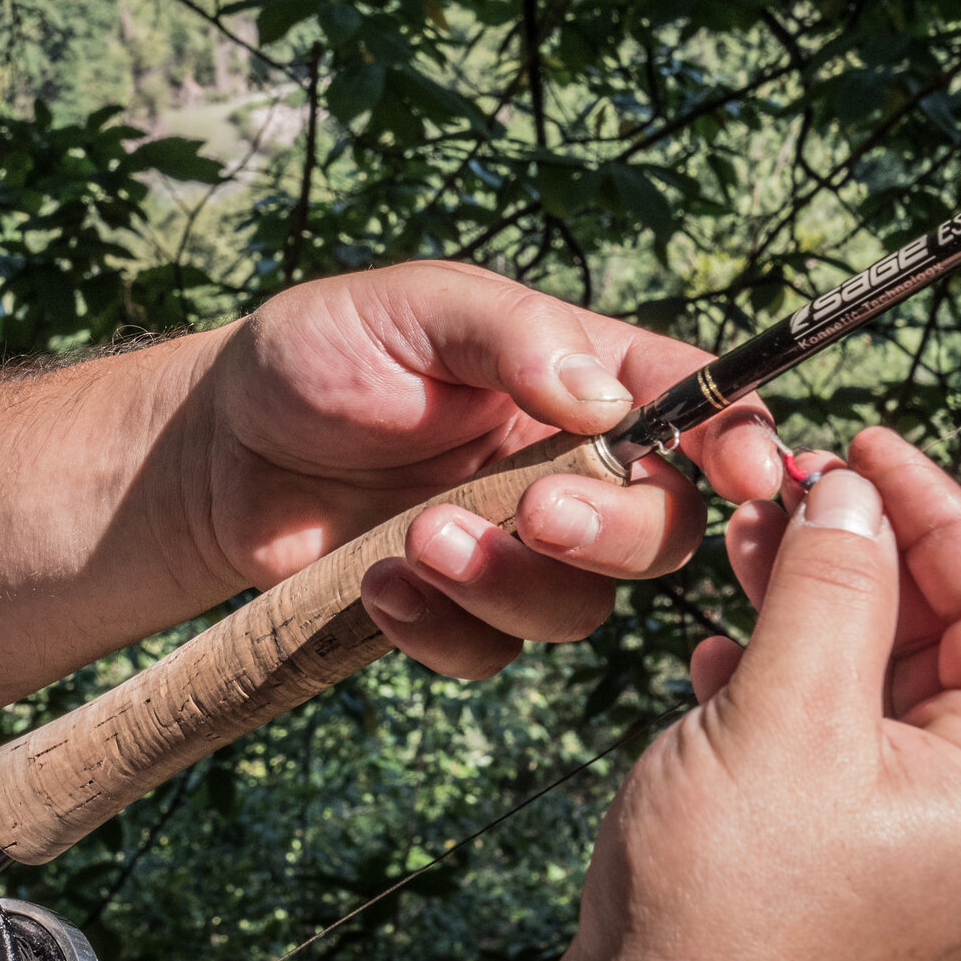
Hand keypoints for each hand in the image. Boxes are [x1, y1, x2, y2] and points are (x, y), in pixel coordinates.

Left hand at [199, 261, 783, 677]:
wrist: (215, 450)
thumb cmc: (315, 355)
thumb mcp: (409, 308)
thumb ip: (509, 335)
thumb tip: (607, 399)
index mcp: (575, 377)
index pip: (691, 406)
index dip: (736, 442)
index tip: (745, 476)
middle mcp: (564, 466)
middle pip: (661, 528)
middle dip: (609, 530)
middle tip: (533, 510)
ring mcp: (515, 547)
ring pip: (580, 605)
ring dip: (508, 581)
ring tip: (415, 538)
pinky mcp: (458, 610)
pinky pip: (491, 652)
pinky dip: (442, 627)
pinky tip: (379, 582)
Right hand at [518, 428, 960, 960]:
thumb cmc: (729, 905)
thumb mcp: (785, 716)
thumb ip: (829, 590)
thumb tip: (852, 494)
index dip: (937, 511)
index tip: (867, 445)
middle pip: (939, 633)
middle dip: (862, 547)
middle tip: (790, 481)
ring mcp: (895, 828)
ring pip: (870, 669)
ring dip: (809, 595)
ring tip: (743, 536)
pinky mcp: (824, 837)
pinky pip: (821, 721)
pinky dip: (774, 665)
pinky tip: (717, 649)